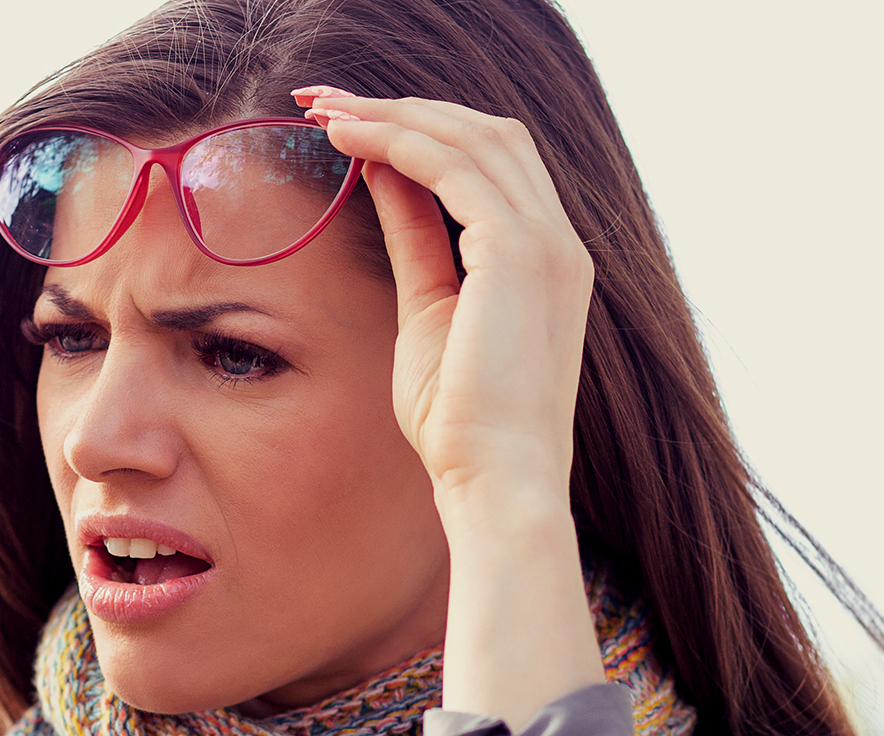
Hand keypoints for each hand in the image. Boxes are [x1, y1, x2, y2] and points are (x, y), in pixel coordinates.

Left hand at [294, 86, 605, 727]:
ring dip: (392, 114)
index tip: (351, 124)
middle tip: (326, 102)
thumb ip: (416, 242)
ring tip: (324, 110)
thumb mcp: (429, 314)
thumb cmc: (460, 427)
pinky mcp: (519, 253)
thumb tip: (381, 180)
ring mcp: (547, 244)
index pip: (491, 163)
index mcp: (545, 261)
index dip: (422, 131)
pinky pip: (453, 167)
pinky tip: (347, 142)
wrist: (497, 486)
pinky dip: (398, 142)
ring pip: (471, 137)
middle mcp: (559, 243)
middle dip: (404, 107)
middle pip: (487, 132)